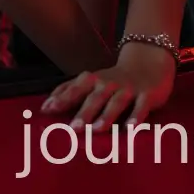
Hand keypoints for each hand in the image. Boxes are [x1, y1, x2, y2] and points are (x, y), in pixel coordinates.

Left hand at [41, 43, 176, 128]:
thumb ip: (70, 91)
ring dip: (107, 115)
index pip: (76, 87)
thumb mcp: (93, 81)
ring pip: (117, 102)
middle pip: (96, 97)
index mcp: (95, 80)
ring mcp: (129, 88)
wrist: (149, 63)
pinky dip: (135, 117)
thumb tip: (45, 106)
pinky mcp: (147, 95)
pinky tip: (130, 129)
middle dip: (85, 111)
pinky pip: (141, 107)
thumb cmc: (114, 79)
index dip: (62, 97)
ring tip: (97, 129)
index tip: (47, 110)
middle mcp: (110, 83)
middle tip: (73, 127)